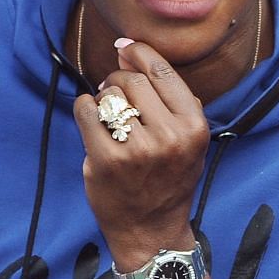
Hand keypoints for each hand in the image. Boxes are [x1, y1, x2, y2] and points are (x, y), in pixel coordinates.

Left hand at [74, 38, 210, 269]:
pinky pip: (85, 112)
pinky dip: (84, 110)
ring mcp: (137, 150)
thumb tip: (133, 54)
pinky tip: (92, 121)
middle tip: (114, 93)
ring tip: (109, 118)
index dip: (139, 52)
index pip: (163, 72)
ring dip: (103, 99)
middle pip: (132, 80)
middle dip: (117, 79)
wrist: (151, 230)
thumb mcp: (192, 143)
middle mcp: (170, 137)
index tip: (125, 48)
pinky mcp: (106, 160)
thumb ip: (174, 101)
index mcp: (194, 127)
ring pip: (108, 95)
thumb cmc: (169, 181)